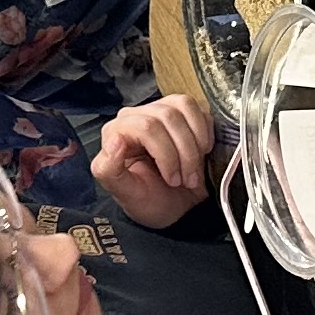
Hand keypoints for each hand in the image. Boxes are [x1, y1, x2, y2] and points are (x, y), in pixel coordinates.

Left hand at [89, 94, 212, 226]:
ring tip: (194, 168)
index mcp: (117, 131)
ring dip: (196, 143)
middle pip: (168, 117)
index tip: (173, 180)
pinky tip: (201, 153)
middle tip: (186, 180)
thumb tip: (115, 139)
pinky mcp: (181, 113)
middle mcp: (137, 115)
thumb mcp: (125, 194)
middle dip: (184, 154)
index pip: (147, 127)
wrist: (174, 207)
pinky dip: (205, 134)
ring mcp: (160, 110)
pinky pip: (199, 109)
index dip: (166, 155)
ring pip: (184, 107)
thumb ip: (108, 170)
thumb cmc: (149, 200)